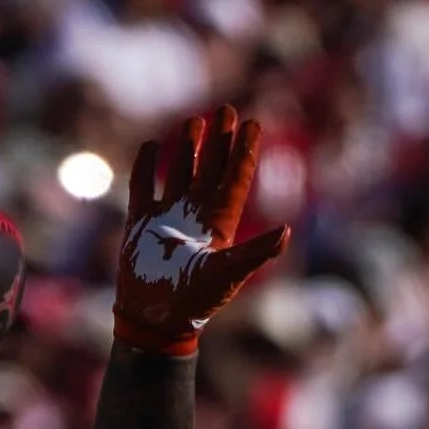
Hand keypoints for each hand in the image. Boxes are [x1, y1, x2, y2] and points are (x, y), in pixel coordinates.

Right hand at [114, 104, 289, 355]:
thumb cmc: (194, 301)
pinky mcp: (141, 222)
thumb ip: (255, 252)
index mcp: (220, 225)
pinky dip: (145, 166)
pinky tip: (150, 145)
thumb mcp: (227, 274)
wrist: (154, 319)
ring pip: (181, 172)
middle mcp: (196, 216)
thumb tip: (287, 231)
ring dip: (188, 148)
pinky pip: (144, 186)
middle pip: (212, 169)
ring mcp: (168, 217)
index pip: (236, 180)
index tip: (254, 124)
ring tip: (195, 121)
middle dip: (220, 141)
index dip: (245, 153)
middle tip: (227, 109)